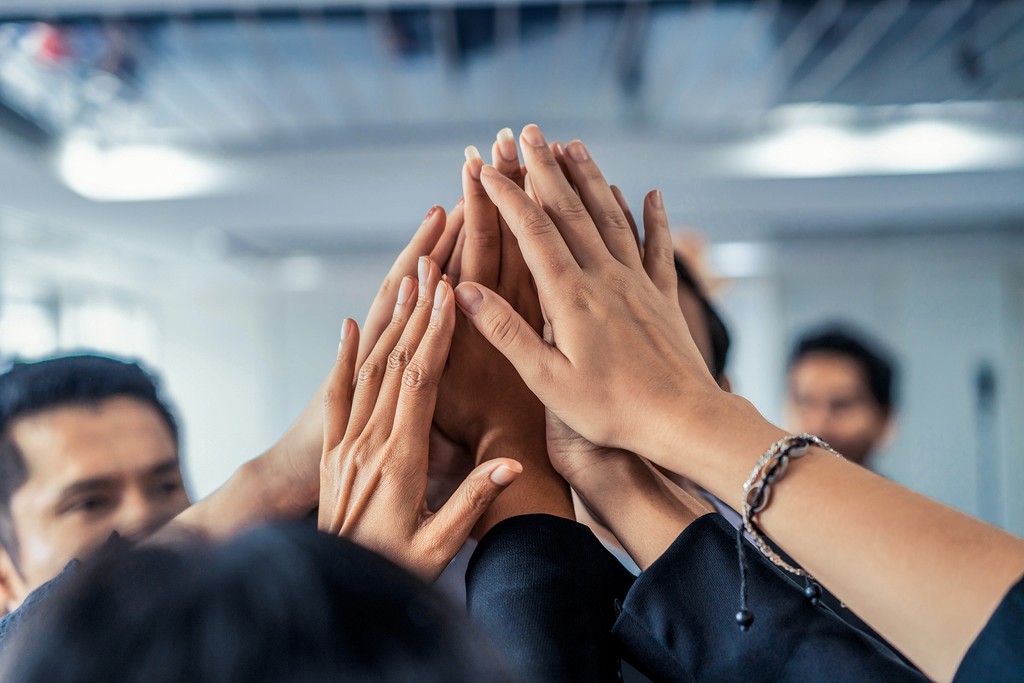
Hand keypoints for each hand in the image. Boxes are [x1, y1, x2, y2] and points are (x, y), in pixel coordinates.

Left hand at [318, 258, 521, 580]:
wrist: (336, 587)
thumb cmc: (394, 569)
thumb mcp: (439, 546)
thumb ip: (472, 502)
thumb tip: (511, 465)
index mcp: (400, 460)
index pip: (420, 382)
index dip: (435, 334)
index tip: (450, 293)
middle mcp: (368, 442)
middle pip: (394, 362)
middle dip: (417, 309)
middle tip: (433, 263)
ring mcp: (346, 443)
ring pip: (368, 368)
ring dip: (389, 320)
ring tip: (406, 277)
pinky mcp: (333, 450)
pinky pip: (337, 393)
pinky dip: (344, 354)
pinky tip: (351, 323)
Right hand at [454, 125, 722, 462]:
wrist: (683, 420)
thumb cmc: (610, 410)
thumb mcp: (547, 380)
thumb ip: (506, 332)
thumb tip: (464, 289)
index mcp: (570, 298)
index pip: (533, 232)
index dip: (507, 196)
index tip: (485, 166)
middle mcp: (605, 278)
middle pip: (570, 211)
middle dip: (546, 168)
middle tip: (529, 132)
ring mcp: (637, 284)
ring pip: (611, 217)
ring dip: (591, 178)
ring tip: (574, 145)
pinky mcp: (663, 298)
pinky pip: (657, 248)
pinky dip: (653, 218)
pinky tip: (651, 194)